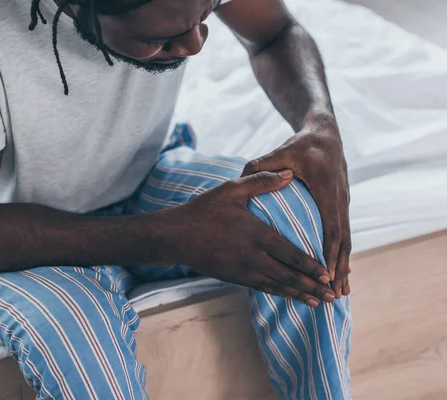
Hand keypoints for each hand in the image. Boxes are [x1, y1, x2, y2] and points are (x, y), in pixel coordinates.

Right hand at [169, 170, 335, 306]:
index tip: (328, 274)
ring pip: (277, 286)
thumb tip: (290, 174)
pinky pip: (262, 288)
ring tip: (317, 302)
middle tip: (331, 296)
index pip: (292, 255)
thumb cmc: (204, 210)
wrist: (176, 236)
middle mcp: (253, 257)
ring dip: (299, 295)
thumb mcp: (232, 190)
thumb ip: (262, 181)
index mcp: (256, 235)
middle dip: (312, 287)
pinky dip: (280, 294)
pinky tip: (290, 296)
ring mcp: (243, 270)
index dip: (312, 267)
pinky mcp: (234, 278)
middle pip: (289, 276)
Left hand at [242, 116, 350, 297]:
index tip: (325, 274)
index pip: (331, 227)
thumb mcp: (281, 152)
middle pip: (343, 241)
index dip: (329, 253)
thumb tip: (241, 178)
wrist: (325, 133)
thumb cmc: (301, 145)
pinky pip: (342, 234)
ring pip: (346, 240)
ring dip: (344, 266)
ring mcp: (343, 203)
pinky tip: (339, 271)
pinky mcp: (340, 205)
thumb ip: (261, 167)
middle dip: (340, 269)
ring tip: (342, 292)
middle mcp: (340, 200)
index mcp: (327, 190)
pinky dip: (341, 254)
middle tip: (336, 295)